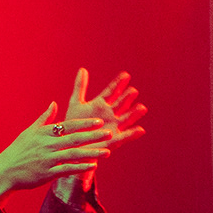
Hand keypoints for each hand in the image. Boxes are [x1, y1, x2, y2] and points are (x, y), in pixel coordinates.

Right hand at [0, 94, 116, 198]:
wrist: (5, 171)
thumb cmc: (17, 151)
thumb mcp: (29, 131)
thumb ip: (44, 118)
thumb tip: (54, 103)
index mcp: (44, 133)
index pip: (68, 126)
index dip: (84, 124)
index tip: (98, 121)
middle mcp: (47, 145)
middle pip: (74, 139)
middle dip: (93, 136)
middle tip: (109, 133)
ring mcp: (48, 160)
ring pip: (74, 155)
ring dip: (91, 153)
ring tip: (107, 151)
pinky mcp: (47, 174)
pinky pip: (67, 169)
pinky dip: (80, 167)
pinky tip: (93, 166)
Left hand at [51, 70, 146, 196]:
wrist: (71, 144)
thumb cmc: (72, 125)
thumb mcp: (76, 103)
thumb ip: (80, 86)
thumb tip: (82, 68)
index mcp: (101, 104)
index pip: (112, 91)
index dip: (118, 83)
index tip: (126, 75)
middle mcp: (110, 114)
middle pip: (121, 103)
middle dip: (127, 98)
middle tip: (132, 91)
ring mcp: (113, 126)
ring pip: (126, 118)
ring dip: (134, 114)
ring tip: (142, 108)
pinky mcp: (113, 140)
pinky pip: (125, 137)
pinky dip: (132, 134)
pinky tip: (140, 130)